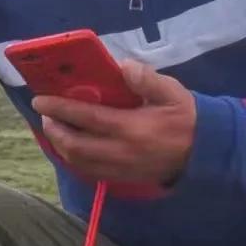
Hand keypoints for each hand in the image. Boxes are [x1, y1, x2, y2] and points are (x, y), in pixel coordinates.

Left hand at [30, 60, 195, 190]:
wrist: (204, 153)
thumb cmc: (185, 118)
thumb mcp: (172, 92)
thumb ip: (147, 79)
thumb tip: (123, 66)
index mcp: (131, 128)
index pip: (86, 118)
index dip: (60, 108)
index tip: (41, 100)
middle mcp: (121, 152)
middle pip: (75, 146)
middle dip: (54, 130)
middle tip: (46, 115)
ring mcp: (121, 169)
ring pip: (79, 163)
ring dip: (61, 146)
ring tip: (55, 129)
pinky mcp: (123, 178)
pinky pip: (90, 172)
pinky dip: (74, 160)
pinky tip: (71, 147)